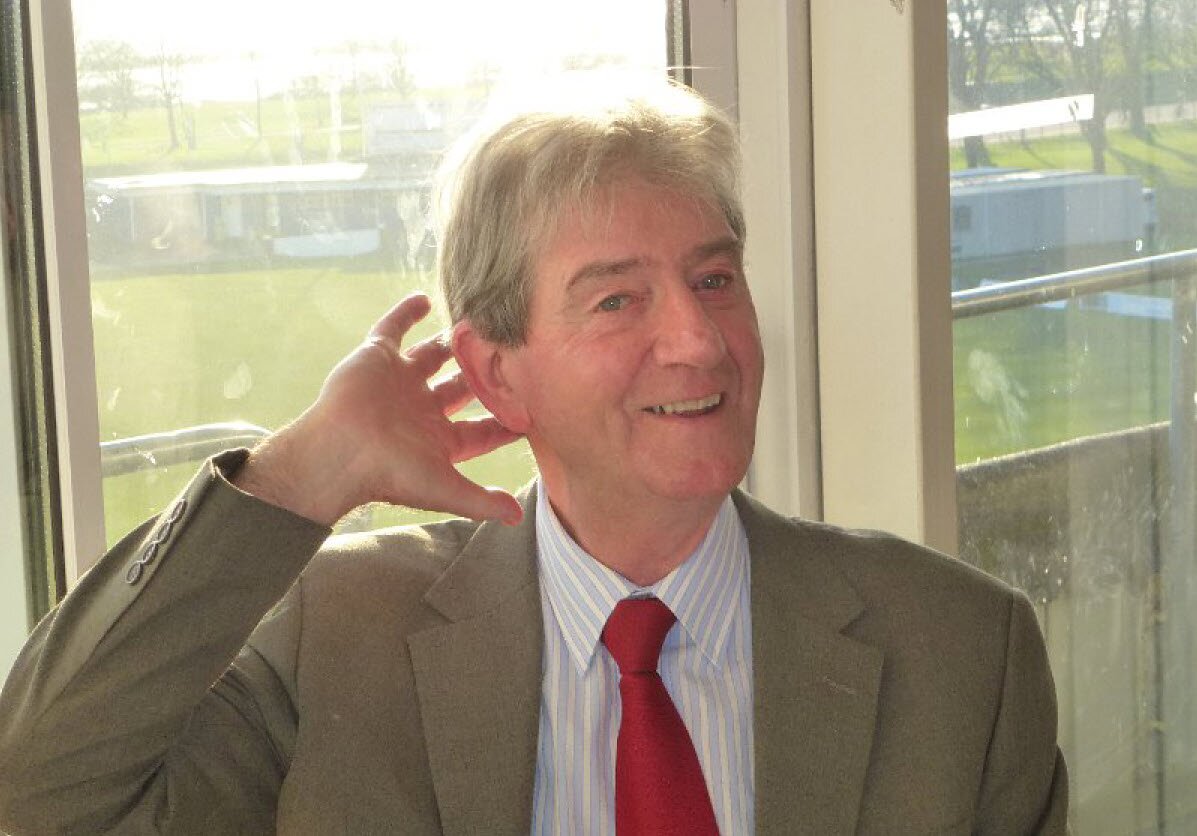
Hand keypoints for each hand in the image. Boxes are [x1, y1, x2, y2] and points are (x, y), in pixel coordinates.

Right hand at [234, 294, 523, 525]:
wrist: (338, 452)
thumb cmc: (389, 474)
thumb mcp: (443, 489)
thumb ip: (480, 501)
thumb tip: (516, 518)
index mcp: (439, 440)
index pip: (481, 428)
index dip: (505, 419)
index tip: (534, 405)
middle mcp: (421, 409)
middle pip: (462, 387)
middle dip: (484, 374)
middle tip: (511, 353)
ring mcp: (399, 382)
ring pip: (433, 356)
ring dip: (453, 343)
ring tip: (477, 325)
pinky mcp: (377, 358)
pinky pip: (392, 328)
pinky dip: (406, 313)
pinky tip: (425, 299)